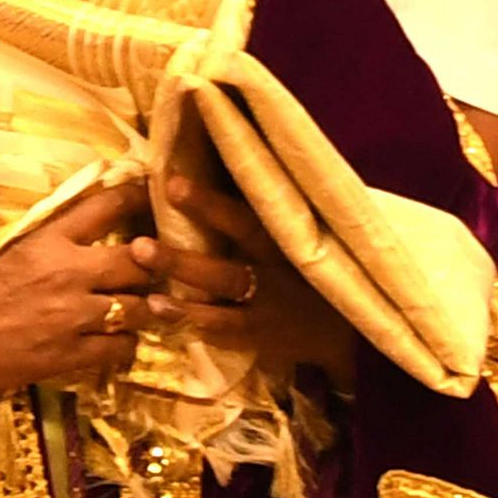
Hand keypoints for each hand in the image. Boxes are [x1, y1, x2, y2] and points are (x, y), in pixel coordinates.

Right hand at [0, 181, 155, 398]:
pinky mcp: (72, 355)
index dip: (136, 199)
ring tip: (141, 307)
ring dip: (143, 307)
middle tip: (150, 268)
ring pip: (139, 307)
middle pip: (140, 261)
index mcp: (47, 240)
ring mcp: (75, 316)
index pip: (107, 207)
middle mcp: (71, 273)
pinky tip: (117, 342)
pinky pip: (121, 348)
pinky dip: (125, 345)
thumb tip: (57, 227)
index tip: (149, 197)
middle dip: (150, 264)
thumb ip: (31, 238)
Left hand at [138, 164, 360, 386]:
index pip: (246, 220)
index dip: (210, 204)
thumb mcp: (319, 235)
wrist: (358, 330)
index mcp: (289, 244)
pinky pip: (224, 330)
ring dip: (182, 294)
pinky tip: (158, 311)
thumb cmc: (331, 269)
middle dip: (182, 258)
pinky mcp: (262, 337)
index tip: (171, 185)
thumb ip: (284, 210)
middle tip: (138, 245)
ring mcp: (268, 310)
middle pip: (224, 267)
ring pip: (220, 301)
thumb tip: (247, 160)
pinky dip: (193, 321)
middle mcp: (276, 276)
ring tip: (145, 289)